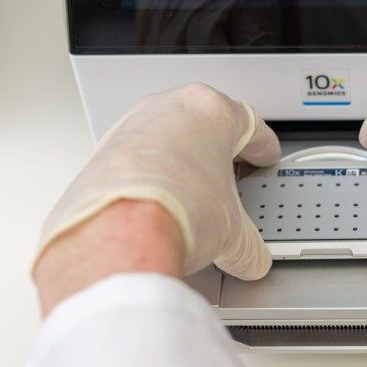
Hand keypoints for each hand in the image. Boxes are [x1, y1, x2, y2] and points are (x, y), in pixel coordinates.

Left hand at [34, 84, 280, 283]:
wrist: (116, 234)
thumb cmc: (173, 210)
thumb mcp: (232, 232)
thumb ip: (247, 243)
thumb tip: (249, 258)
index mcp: (211, 111)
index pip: (250, 126)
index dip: (262, 147)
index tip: (264, 156)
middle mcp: (169, 108)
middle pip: (204, 126)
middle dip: (217, 153)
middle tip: (228, 179)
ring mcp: (131, 127)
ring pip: (166, 138)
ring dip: (179, 163)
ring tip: (188, 198)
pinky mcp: (102, 152)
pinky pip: (135, 158)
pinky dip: (148, 178)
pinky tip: (155, 206)